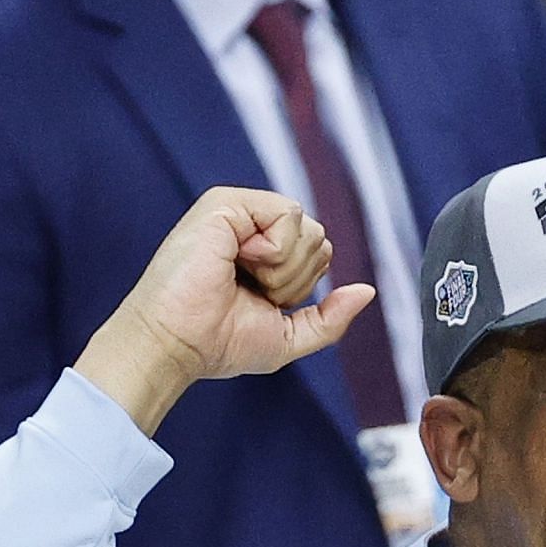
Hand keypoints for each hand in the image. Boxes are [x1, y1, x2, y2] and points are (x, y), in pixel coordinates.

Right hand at [76, 186, 375, 433]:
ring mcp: (238, 212)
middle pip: (319, 238)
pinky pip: (288, 213)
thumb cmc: (219, 343)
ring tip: (240, 277)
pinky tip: (238, 260)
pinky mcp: (226, 203)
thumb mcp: (289, 336)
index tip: (260, 301)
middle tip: (249, 291)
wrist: (177, 343)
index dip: (301, 286)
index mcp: (263, 253)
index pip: (318, 252)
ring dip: (283, 269)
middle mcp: (251, 228)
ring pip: (308, 228)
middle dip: (295, 279)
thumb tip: (368, 291)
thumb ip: (330, 317)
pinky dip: (273, 250)